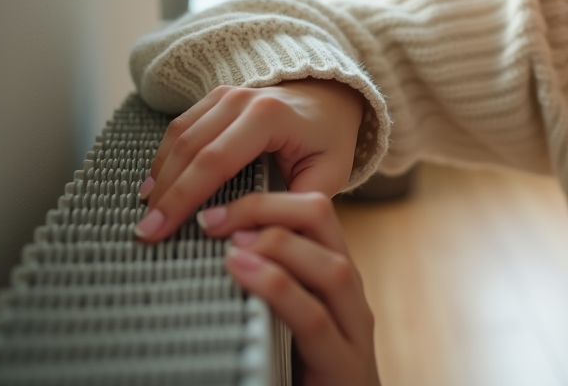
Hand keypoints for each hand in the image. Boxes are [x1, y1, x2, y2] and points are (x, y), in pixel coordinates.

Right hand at [135, 79, 365, 241]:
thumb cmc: (329, 138)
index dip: (183, 198)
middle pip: (189, 150)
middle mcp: (242, 99)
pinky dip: (165, 158)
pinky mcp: (215, 98)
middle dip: (164, 195)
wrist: (329, 97)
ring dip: (159, 177)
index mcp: (270, 117)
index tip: (160, 231)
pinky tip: (157, 187)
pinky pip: (180, 127)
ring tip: (148, 214)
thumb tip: (261, 238)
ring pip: (178, 137)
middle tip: (145, 232)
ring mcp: (226, 94)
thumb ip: (298, 206)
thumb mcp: (329, 174)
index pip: (215, 162)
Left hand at [198, 192, 380, 385]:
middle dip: (270, 210)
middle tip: (217, 218)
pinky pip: (315, 321)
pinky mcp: (344, 365)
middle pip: (324, 224)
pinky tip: (246, 279)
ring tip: (231, 244)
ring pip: (331, 267)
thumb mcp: (286, 317)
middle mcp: (349, 293)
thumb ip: (268, 285)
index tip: (219, 206)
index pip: (314, 213)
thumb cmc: (306, 373)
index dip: (268, 199)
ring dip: (278, 247)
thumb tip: (214, 252)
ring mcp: (353, 329)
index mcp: (334, 276)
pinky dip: (279, 292)